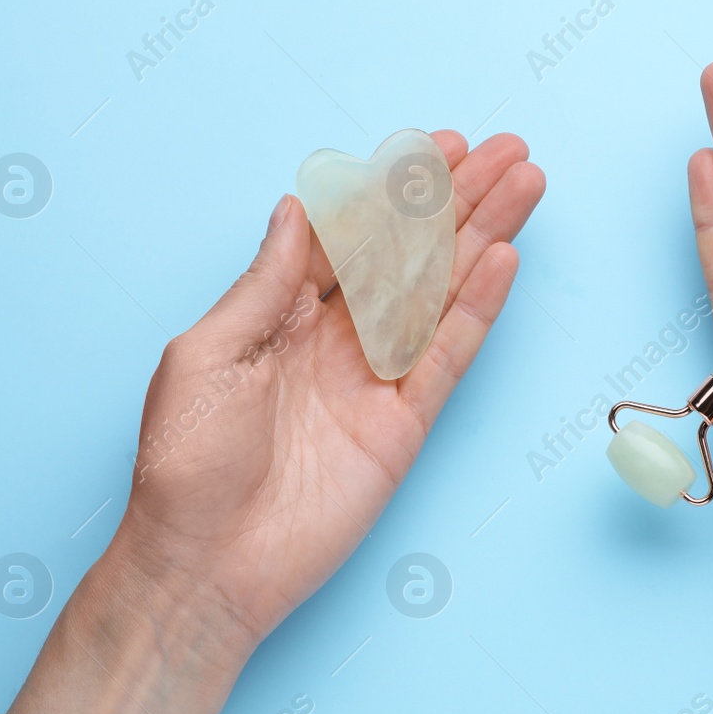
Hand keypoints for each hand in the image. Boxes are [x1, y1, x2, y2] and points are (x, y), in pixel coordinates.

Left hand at [109, 131, 544, 651]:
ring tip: (527, 186)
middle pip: (410, 253)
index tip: (438, 147)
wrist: (205, 566)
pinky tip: (504, 262)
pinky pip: (447, 356)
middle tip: (508, 151)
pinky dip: (476, 309)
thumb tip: (298, 210)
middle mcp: (334, 338)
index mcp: (279, 314)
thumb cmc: (185, 465)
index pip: (351, 235)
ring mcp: (373, 380)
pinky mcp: (403, 425)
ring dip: (483, 237)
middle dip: (459, 200)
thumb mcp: (205, 357)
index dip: (396, 189)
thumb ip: (264, 285)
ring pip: (440, 292)